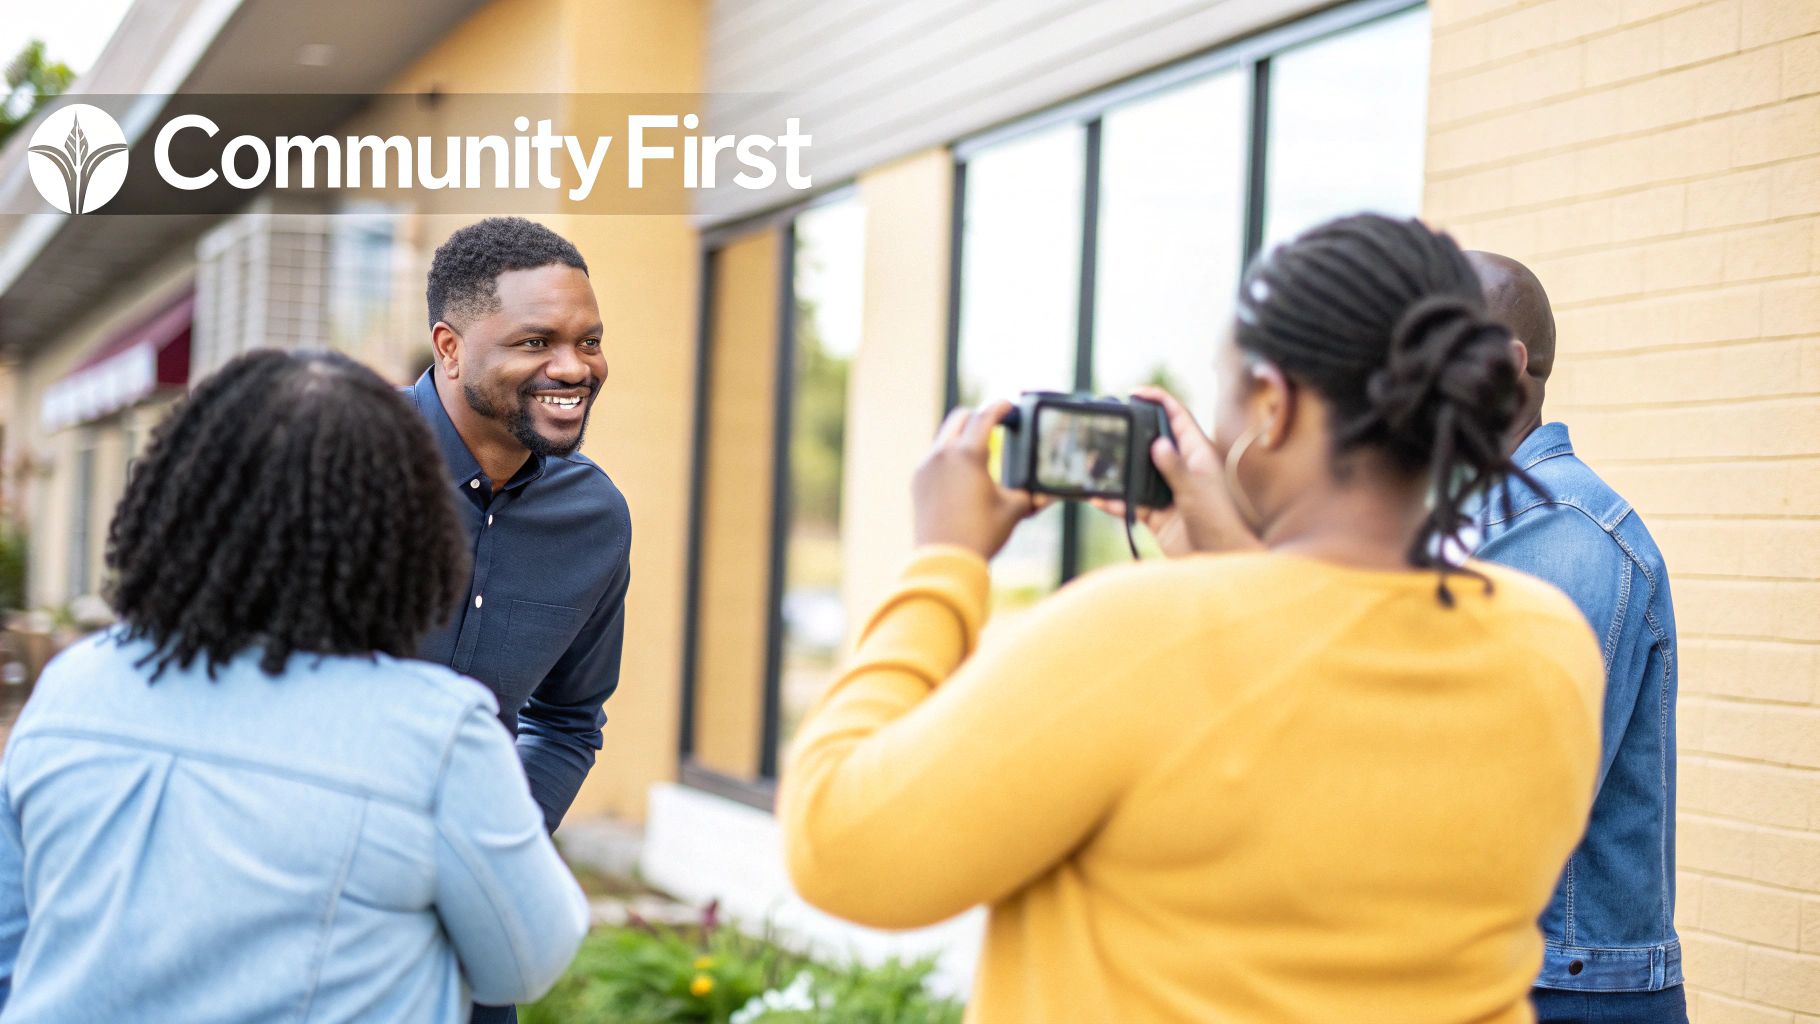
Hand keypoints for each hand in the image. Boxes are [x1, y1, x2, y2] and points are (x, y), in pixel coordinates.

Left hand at [913, 402, 1043, 559]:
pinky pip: (935, 457)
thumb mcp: (1014, 510)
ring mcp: (926, 466)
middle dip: (979, 417)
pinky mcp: (917, 481)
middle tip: (995, 425)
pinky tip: (962, 472)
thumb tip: (1052, 492)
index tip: (1010, 405)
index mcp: (968, 454)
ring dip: (962, 436)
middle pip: (960, 418)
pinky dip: (949, 455)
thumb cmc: (982, 534)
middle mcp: (943, 454)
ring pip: (945, 437)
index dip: (1001, 407)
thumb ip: (1032, 494)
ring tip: (980, 450)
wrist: (944, 561)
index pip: (986, 416)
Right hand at [1090, 387, 1261, 556]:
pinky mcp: (1158, 513)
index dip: (1158, 400)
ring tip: (1095, 463)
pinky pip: (1131, 501)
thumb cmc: (1220, 525)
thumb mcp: (1196, 493)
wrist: (1221, 560)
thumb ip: (1175, 468)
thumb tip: (1157, 442)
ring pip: (1138, 472)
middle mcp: (1182, 468)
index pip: (1177, 416)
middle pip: (1152, 440)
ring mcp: (1169, 490)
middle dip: (1131, 432)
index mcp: (1198, 454)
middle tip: (1107, 426)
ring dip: (1118, 469)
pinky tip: (1098, 498)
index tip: (1135, 393)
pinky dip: (1115, 500)